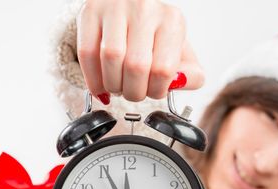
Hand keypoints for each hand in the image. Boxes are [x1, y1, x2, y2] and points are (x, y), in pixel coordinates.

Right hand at [77, 0, 203, 102]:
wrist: (132, 10)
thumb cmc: (157, 39)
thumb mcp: (182, 56)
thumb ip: (191, 77)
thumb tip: (177, 83)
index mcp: (172, 21)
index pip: (163, 70)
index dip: (155, 91)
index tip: (152, 91)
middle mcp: (145, 8)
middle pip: (136, 66)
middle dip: (133, 92)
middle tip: (133, 92)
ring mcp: (116, 6)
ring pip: (110, 59)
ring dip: (113, 85)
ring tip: (118, 86)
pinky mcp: (91, 10)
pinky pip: (86, 53)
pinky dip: (92, 79)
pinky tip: (100, 86)